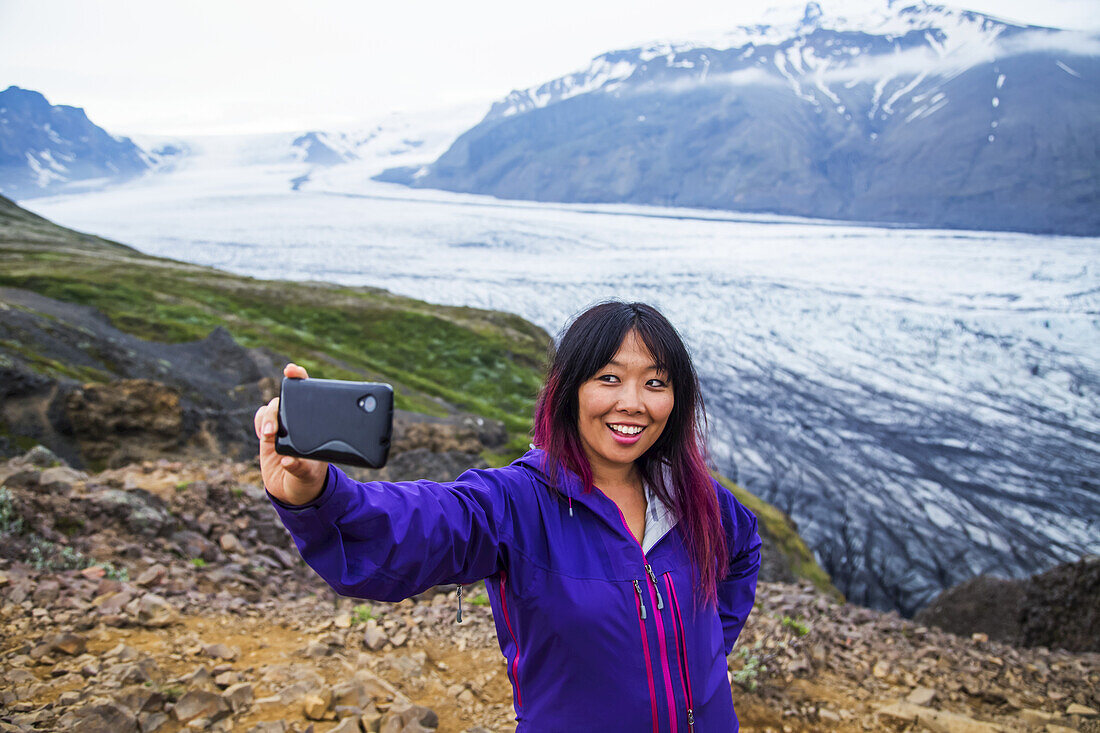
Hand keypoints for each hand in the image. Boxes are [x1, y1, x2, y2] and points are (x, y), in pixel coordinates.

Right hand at [254, 363, 328, 504]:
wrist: (295, 490)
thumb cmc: (309, 478)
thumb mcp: (308, 475)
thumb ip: (299, 468)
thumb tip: (287, 461)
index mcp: (315, 423)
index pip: (309, 393)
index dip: (299, 377)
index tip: (291, 370)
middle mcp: (299, 421)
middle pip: (285, 399)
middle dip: (277, 404)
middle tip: (274, 426)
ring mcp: (283, 426)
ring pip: (271, 409)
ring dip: (267, 418)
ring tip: (269, 435)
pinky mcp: (268, 434)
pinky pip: (260, 419)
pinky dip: (259, 423)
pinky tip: (263, 435)